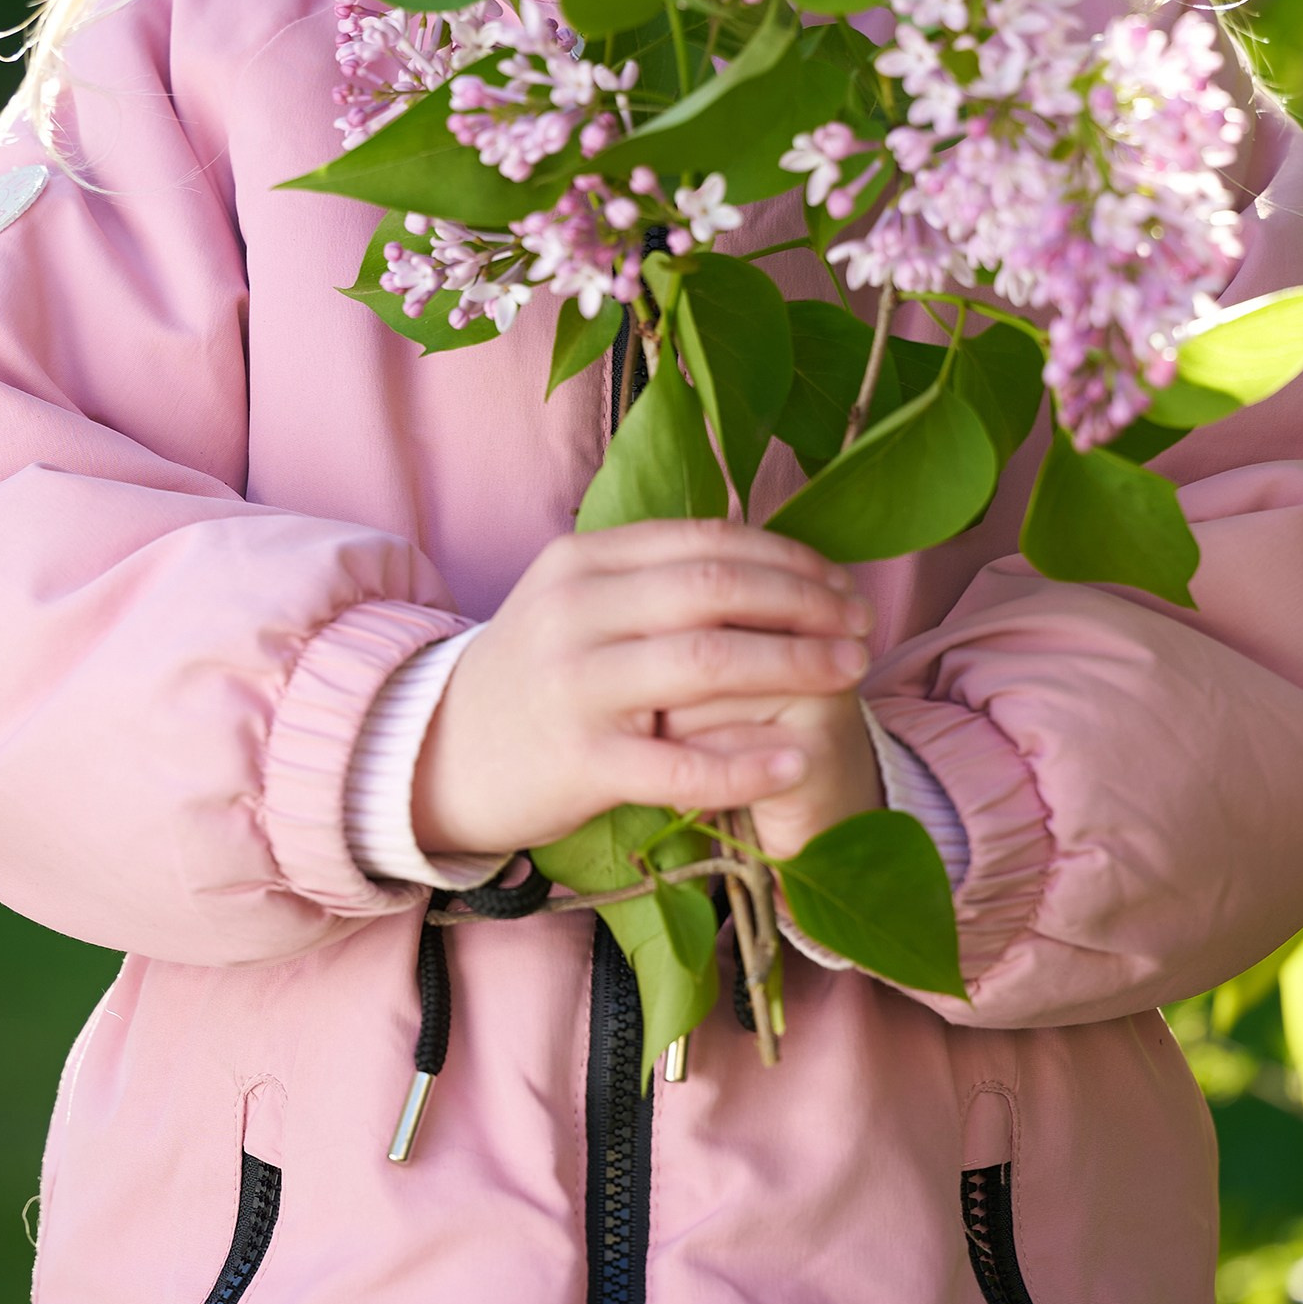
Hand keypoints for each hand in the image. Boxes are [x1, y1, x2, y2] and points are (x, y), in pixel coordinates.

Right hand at [413, 520, 872, 859]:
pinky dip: (745, 763)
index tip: (842, 582)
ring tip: (852, 675)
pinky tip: (795, 762)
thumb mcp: (575, 599)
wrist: (439, 751)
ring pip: (707, 663)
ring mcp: (575, 685)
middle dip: (806, 604)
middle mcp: (576, 610)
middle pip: (717, 589)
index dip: (788, 558)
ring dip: (795, 665)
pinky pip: (679, 762)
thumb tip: (763, 554)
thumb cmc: (535, 673)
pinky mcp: (579, 761)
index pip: (707, 540)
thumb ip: (652, 574)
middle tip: (863, 626)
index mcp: (583, 559)